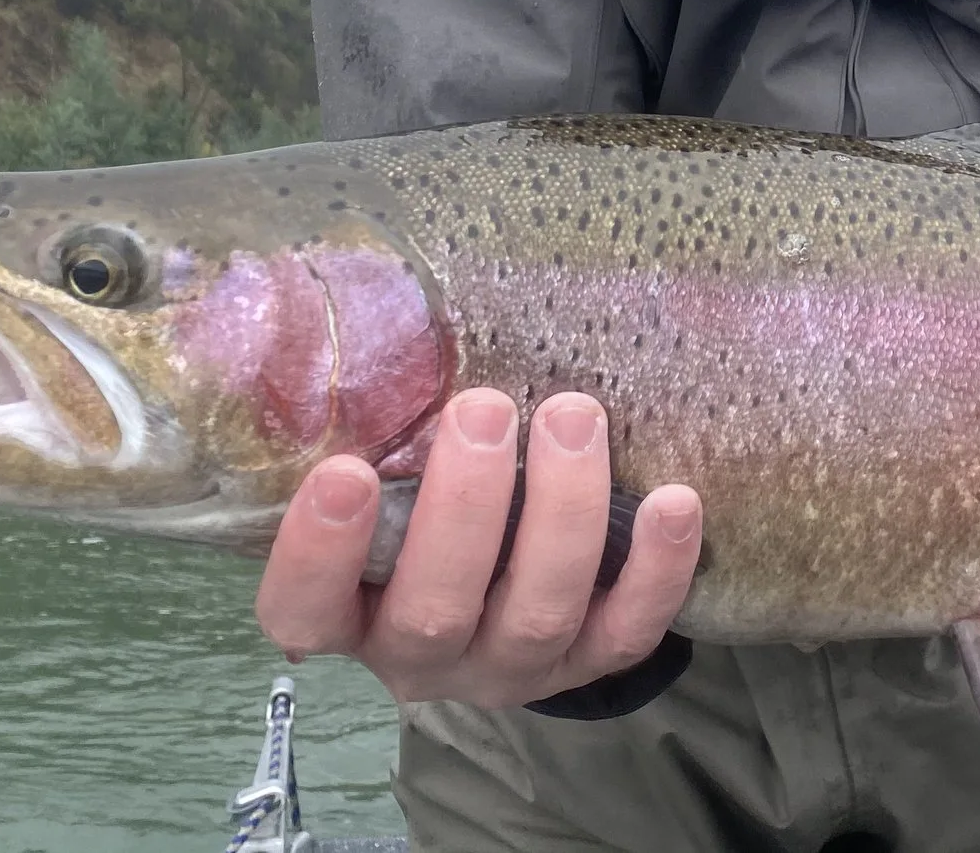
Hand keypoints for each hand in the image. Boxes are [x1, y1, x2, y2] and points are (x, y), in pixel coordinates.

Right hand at [254, 388, 702, 707]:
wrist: (497, 587)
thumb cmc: (416, 504)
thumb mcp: (378, 478)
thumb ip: (367, 430)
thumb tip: (369, 314)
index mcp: (347, 615)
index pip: (304, 608)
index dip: (318, 553)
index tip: (343, 472)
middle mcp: (422, 655)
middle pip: (434, 610)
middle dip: (465, 508)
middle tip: (483, 409)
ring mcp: (510, 666)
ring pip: (537, 614)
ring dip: (561, 512)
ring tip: (573, 415)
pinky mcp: (591, 662)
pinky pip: (629, 631)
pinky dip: (657, 570)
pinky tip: (675, 501)